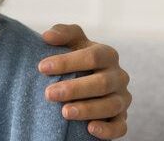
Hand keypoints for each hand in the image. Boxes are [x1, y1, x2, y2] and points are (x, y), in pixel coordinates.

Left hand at [38, 24, 130, 139]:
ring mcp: (122, 98)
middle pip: (102, 83)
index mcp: (107, 54)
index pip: (92, 56)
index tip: (42, 67)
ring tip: (64, 112)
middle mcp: (118, 76)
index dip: (67, 62)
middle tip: (49, 94)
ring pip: (111, 106)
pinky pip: (120, 127)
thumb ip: (62, 33)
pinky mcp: (121, 118)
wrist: (83, 80)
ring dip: (88, 109)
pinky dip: (108, 130)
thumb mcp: (70, 42)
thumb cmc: (74, 58)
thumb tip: (47, 36)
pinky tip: (90, 129)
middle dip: (74, 89)